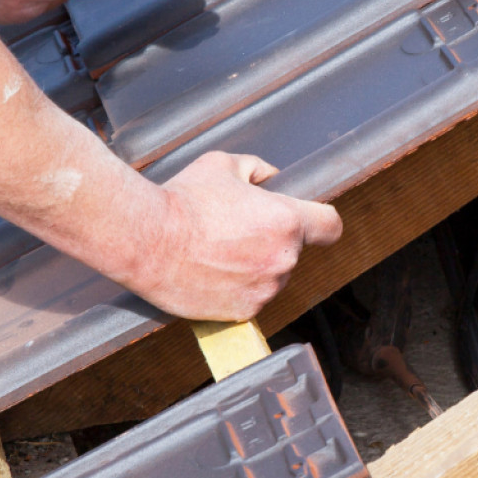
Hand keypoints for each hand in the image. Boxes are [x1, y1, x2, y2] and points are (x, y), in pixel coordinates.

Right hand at [127, 152, 342, 320]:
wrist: (146, 239)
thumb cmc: (182, 200)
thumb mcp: (222, 165)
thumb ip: (256, 169)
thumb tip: (270, 176)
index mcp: (286, 221)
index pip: (330, 226)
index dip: (321, 222)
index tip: (312, 222)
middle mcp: (282, 259)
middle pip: (293, 251)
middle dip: (273, 241)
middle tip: (237, 230)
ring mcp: (265, 289)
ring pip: (272, 277)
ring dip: (255, 267)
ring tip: (218, 251)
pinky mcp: (244, 312)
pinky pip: (252, 299)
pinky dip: (237, 289)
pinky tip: (211, 273)